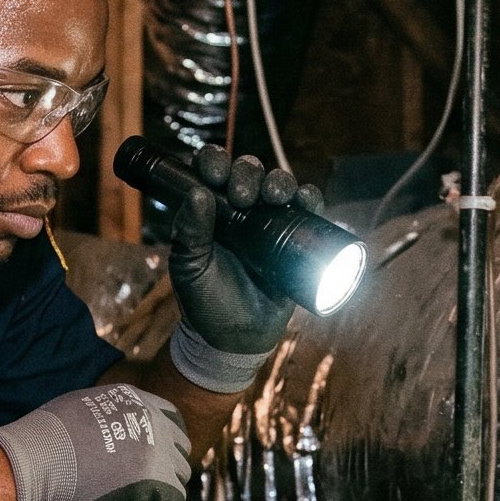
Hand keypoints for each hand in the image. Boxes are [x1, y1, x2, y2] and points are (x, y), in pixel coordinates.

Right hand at [0, 383, 191, 500]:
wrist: (38, 459)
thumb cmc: (47, 437)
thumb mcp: (84, 406)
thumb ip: (110, 414)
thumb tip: (113, 429)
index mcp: (136, 400)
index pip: (171, 417)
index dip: (163, 440)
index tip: (147, 456)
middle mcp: (153, 421)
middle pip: (181, 446)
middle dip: (167, 464)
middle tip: (146, 481)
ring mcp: (158, 451)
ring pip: (182, 474)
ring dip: (165, 487)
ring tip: (140, 500)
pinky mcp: (156, 482)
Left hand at [170, 144, 324, 355]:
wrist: (237, 339)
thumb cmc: (207, 302)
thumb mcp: (189, 268)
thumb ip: (189, 233)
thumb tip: (197, 193)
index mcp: (209, 210)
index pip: (212, 170)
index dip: (214, 161)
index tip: (213, 174)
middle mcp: (240, 210)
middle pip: (249, 172)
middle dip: (248, 174)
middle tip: (243, 197)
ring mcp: (270, 223)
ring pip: (279, 185)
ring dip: (279, 181)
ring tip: (275, 198)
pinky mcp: (297, 240)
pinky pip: (308, 210)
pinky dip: (310, 199)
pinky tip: (305, 201)